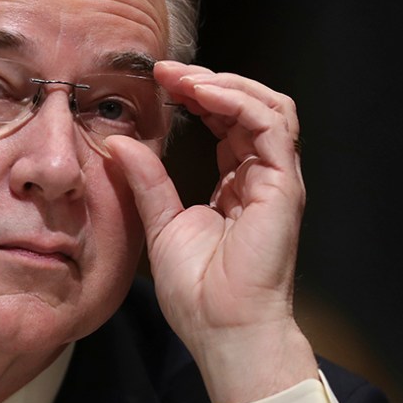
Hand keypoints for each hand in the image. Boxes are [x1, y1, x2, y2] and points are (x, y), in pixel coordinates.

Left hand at [105, 61, 318, 402]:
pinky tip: (202, 95)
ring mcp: (276, 179)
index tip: (157, 82)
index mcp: (236, 183)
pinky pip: (271, 125)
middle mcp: (260, 176)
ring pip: (269, 106)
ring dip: (225, 83)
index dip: (196, 95)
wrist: (223, 330)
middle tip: (166, 71)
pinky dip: (238, 101)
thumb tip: (120, 143)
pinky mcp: (283, 185)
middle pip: (248, 106)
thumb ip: (147, 181)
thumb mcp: (161, 223)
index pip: (226, 122)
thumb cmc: (198, 292)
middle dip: (208, 80)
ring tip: (184, 78)